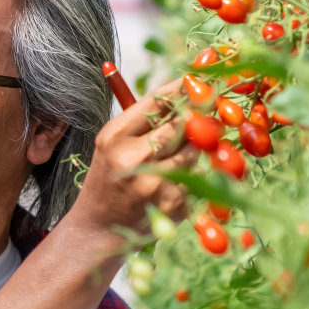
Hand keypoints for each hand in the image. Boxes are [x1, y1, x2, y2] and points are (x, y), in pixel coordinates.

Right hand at [68, 78, 200, 238]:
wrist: (98, 228)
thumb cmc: (108, 180)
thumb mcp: (113, 145)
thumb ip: (142, 121)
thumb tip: (182, 90)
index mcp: (115, 138)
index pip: (156, 103)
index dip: (181, 89)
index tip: (198, 80)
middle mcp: (134, 158)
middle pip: (182, 124)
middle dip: (197, 115)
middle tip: (210, 105)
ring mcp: (157, 183)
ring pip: (194, 150)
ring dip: (195, 147)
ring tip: (180, 152)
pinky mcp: (174, 203)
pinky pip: (197, 177)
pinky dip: (192, 175)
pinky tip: (174, 182)